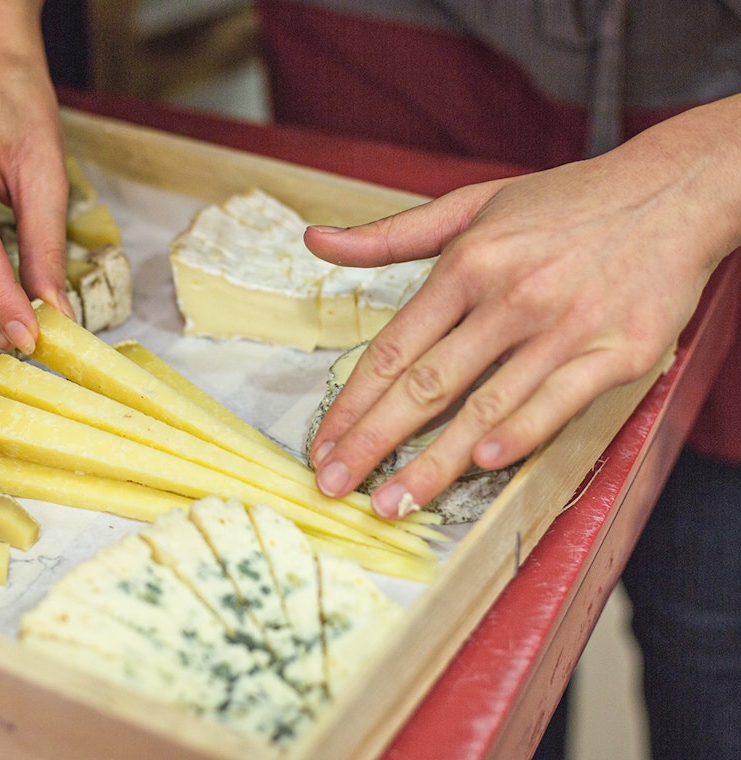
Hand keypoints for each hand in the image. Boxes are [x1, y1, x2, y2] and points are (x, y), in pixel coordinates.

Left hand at [306, 99, 740, 518]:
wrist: (675, 191)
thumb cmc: (564, 204)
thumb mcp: (470, 205)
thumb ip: (390, 236)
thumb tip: (314, 241)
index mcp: (467, 263)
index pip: (393, 348)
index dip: (352, 402)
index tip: (323, 444)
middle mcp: (510, 296)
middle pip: (427, 384)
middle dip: (374, 442)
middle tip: (334, 484)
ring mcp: (566, 326)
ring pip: (486, 406)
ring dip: (434, 462)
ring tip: (392, 502)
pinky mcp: (621, 350)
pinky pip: (561, 401)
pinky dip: (521, 434)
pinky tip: (482, 466)